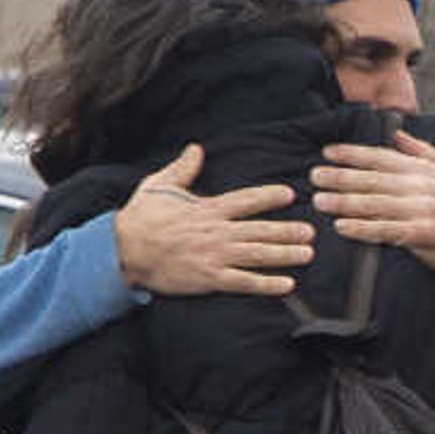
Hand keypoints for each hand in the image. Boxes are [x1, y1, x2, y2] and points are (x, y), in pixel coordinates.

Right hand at [113, 143, 311, 297]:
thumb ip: (182, 169)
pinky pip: (244, 282)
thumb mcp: (158, 186)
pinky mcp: (209, 279)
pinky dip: (267, 284)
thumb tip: (196, 149)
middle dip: (288, 230)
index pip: (245, 200)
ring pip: (257, 255)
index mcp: (206, 209)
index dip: (269, 196)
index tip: (290, 194)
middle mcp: (216, 232)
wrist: (123, 251)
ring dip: (285, 254)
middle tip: (311, 231)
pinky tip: (287, 285)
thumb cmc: (140, 218)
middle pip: (260, 230)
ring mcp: (214, 256)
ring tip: (307, 253)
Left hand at [313, 130, 434, 275]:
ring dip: (345, 202)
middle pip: (374, 179)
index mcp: (423, 169)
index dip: (353, 154)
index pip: (381, 157)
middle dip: (342, 177)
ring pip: (377, 203)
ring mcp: (424, 209)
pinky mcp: (423, 234)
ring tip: (321, 202)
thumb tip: (396, 132)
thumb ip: (420, 150)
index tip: (328, 153)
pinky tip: (343, 227)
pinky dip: (363, 229)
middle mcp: (423, 186)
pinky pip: (386, 230)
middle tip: (316, 177)